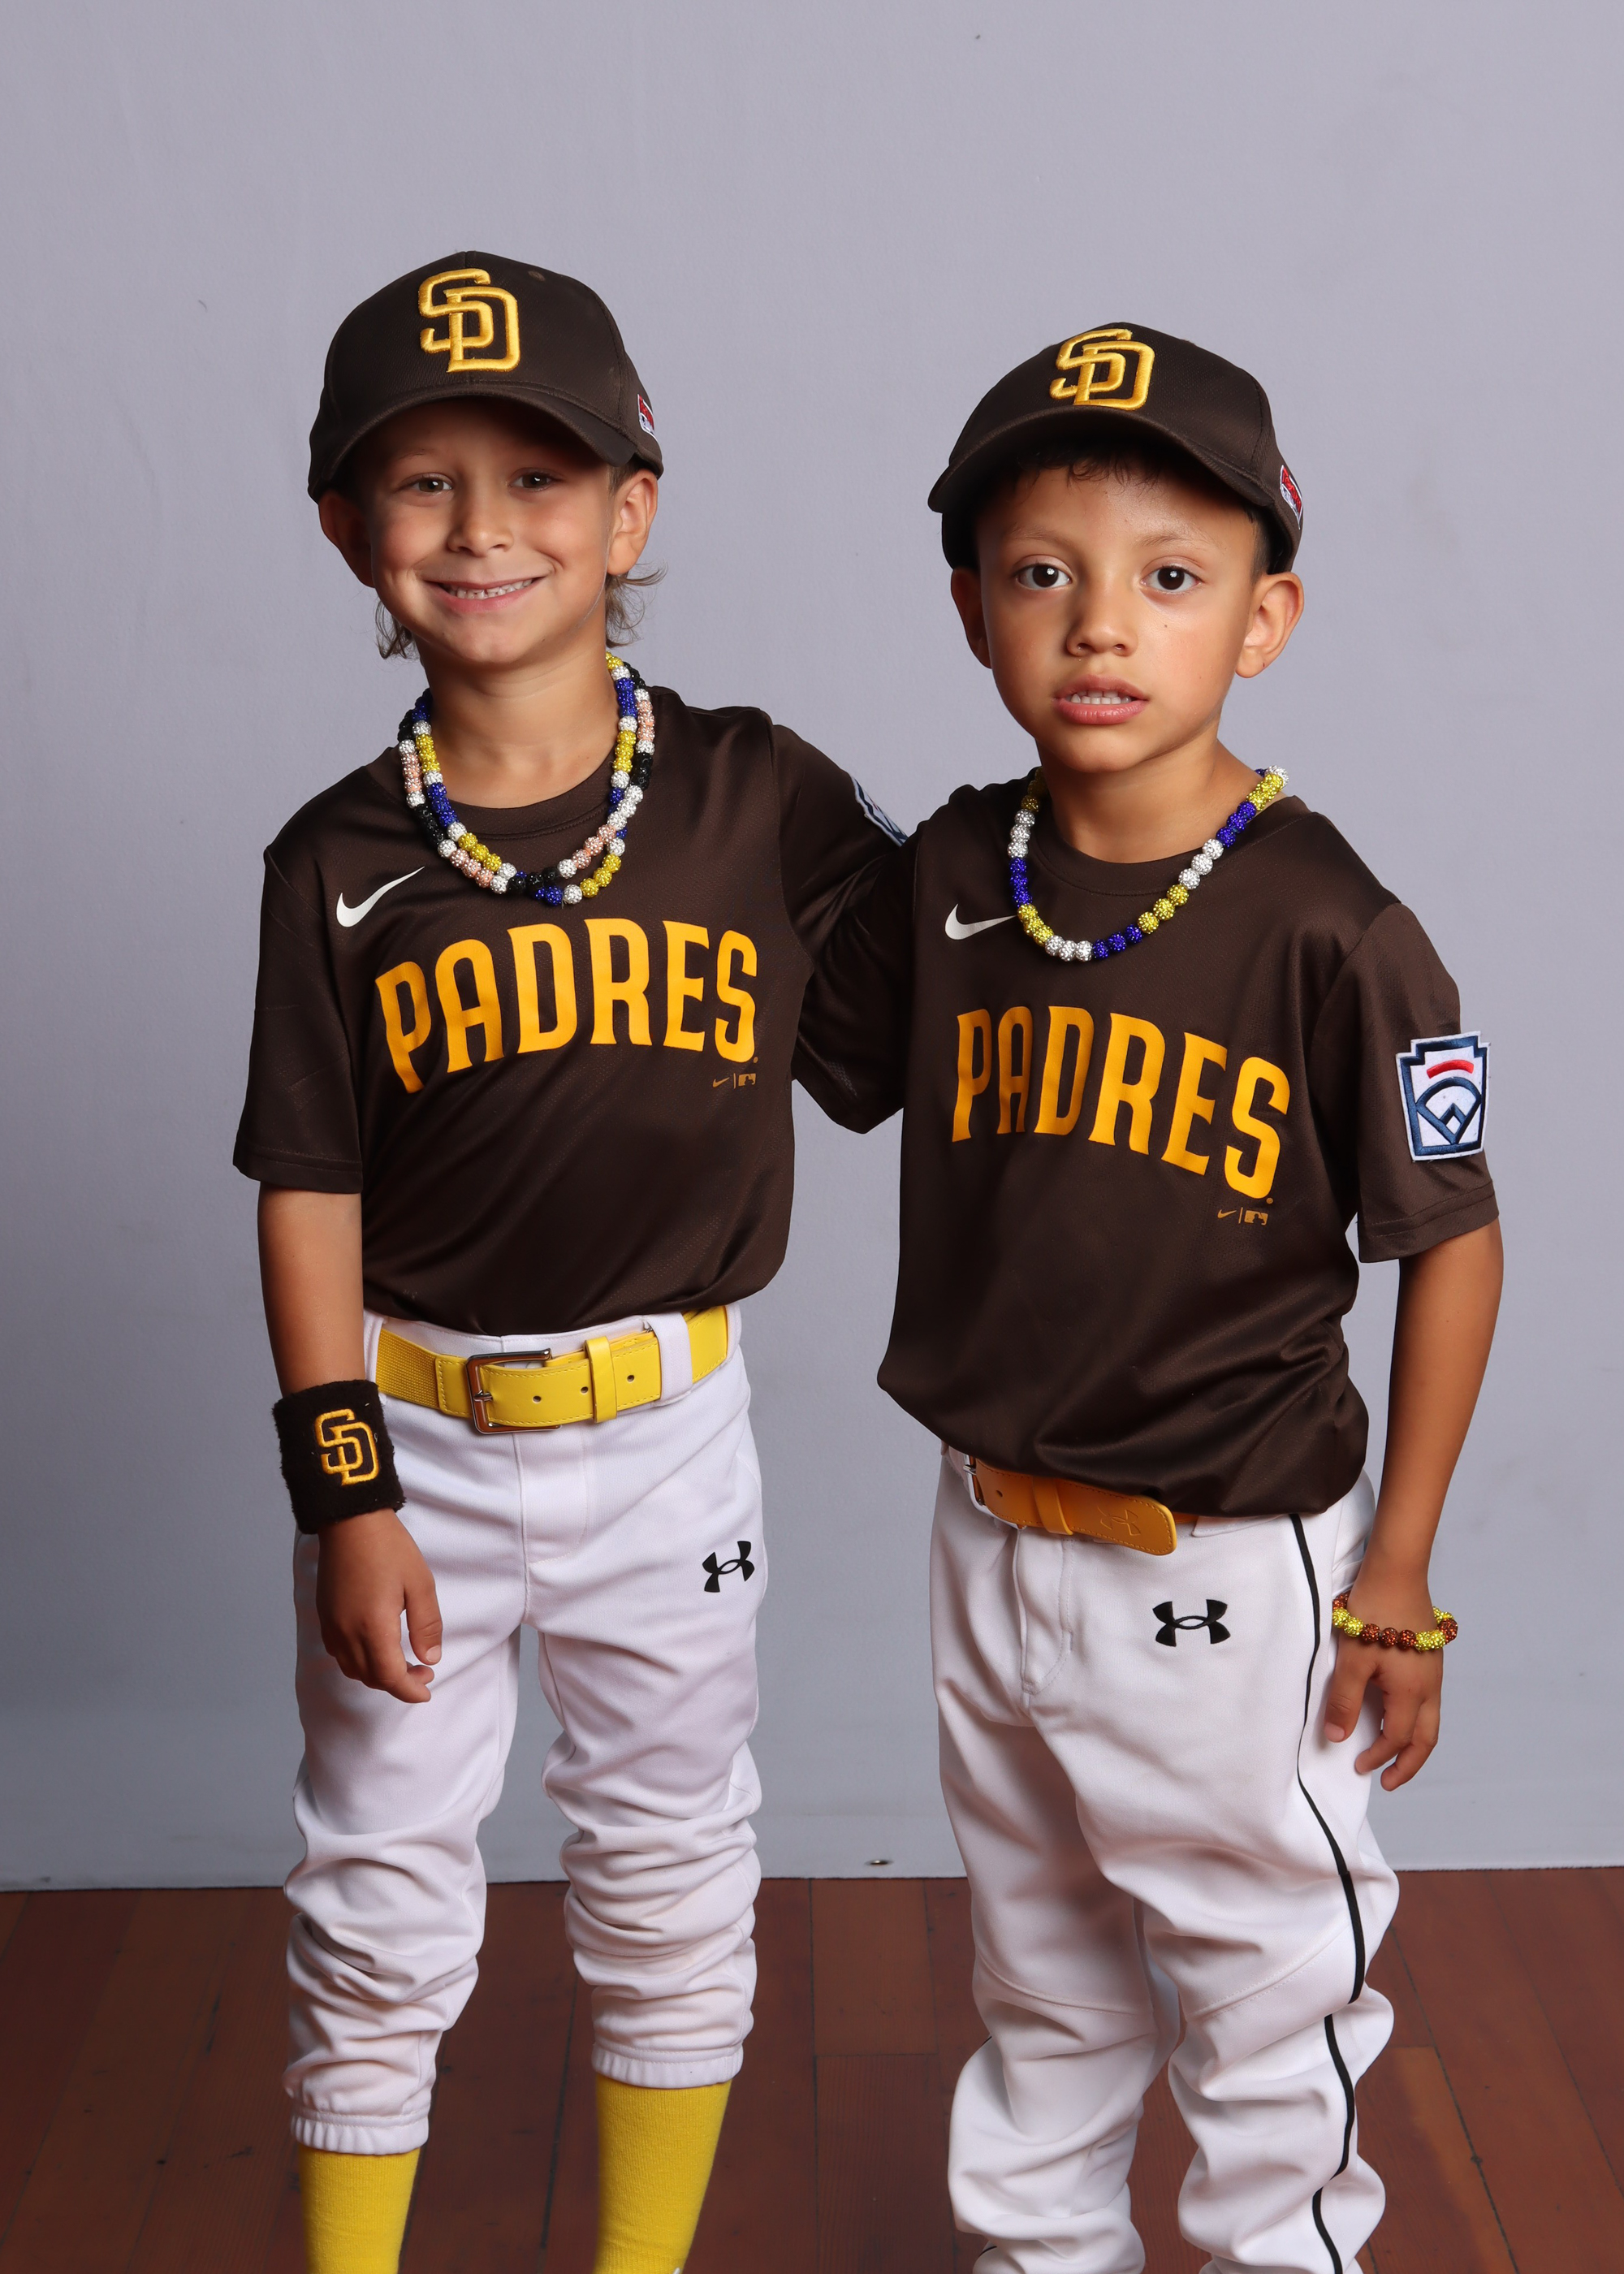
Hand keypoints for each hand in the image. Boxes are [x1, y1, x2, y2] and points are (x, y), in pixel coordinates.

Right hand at [315, 1509, 442, 1703]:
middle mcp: (346, 1633)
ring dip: (378, 1675)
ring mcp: (331, 1625)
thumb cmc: (389, 1548)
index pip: (390, 1677)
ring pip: (353, 1669)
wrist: (350, 1521)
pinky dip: (360, 1662)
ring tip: (402, 1663)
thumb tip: (430, 1658)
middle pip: (371, 1678)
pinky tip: (377, 1648)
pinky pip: (340, 1654)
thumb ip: (427, 1626)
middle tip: (422, 1672)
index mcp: (372, 1627)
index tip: (427, 1690)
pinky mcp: (324, 1616)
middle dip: (398, 1684)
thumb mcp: (420, 1584)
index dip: (409, 1691)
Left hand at [1322, 1565, 1442, 1790]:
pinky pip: (1428, 1702)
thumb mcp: (1352, 1660)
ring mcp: (1433, 1671)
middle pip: (1425, 1738)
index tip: (1358, 1767)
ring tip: (1394, 1755)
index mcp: (1412, 1692)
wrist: (1397, 1573)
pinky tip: (1398, 1714)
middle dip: (1409, 1764)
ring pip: (1430, 1721)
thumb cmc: (1373, 1614)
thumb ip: (1345, 1701)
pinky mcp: (1429, 1656)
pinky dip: (1415, 1721)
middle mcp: (1430, 1687)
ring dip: (1414, 1743)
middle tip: (1388, 1782)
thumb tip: (1338, 1738)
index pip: (1396, 1738)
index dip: (1378, 1757)